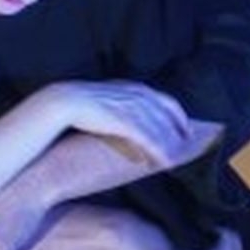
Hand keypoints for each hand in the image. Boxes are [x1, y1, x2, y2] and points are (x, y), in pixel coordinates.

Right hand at [48, 80, 194, 167]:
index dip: (179, 116)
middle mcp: (134, 94)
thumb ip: (122, 104)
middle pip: (166, 114)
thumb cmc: (79, 105)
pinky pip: (147, 137)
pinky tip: (166, 162)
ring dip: (171, 144)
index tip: (187, 129)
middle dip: (180, 131)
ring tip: (179, 159)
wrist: (59, 103)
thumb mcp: (107, 99)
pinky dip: (159, 150)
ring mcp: (128, 106)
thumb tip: (129, 118)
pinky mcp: (120, 120)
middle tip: (191, 147)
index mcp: (131, 87)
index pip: (165, 100)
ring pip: (159, 127)